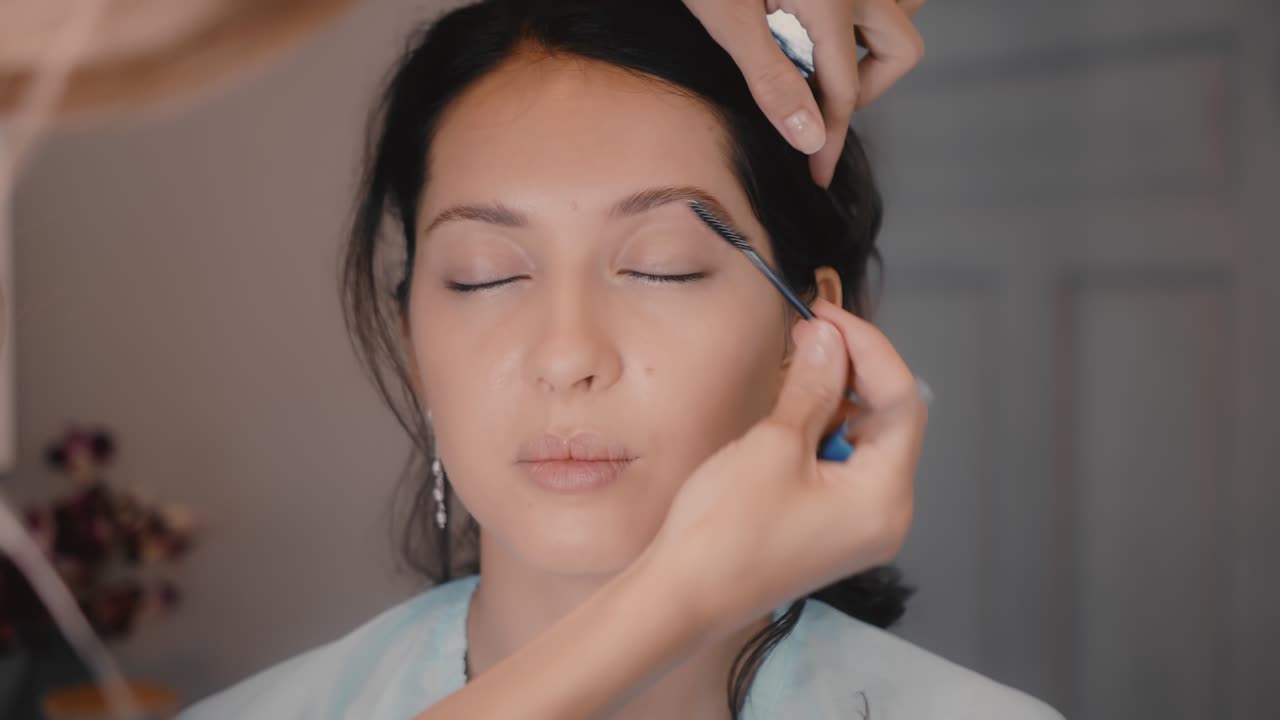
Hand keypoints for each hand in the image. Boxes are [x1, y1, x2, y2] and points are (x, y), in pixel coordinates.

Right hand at [651, 299, 926, 635]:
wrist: (682, 595)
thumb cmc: (723, 536)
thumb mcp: (772, 445)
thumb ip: (812, 386)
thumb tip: (829, 341)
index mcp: (884, 499)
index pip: (902, 401)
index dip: (867, 349)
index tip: (828, 318)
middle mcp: (883, 515)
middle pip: (889, 420)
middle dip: (853, 371)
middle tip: (810, 334)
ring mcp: (857, 524)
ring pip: (863, 438)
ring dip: (834, 397)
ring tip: (795, 368)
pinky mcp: (829, 525)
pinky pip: (840, 463)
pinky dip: (820, 429)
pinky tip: (790, 411)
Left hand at [682, 0, 925, 186]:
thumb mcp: (729, 21)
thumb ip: (773, 81)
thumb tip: (810, 139)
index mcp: (832, 1)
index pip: (843, 92)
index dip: (829, 139)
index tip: (817, 172)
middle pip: (897, 51)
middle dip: (864, 88)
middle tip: (818, 104)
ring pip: (902, 9)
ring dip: (874, 42)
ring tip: (825, 60)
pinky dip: (865, 12)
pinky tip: (822, 22)